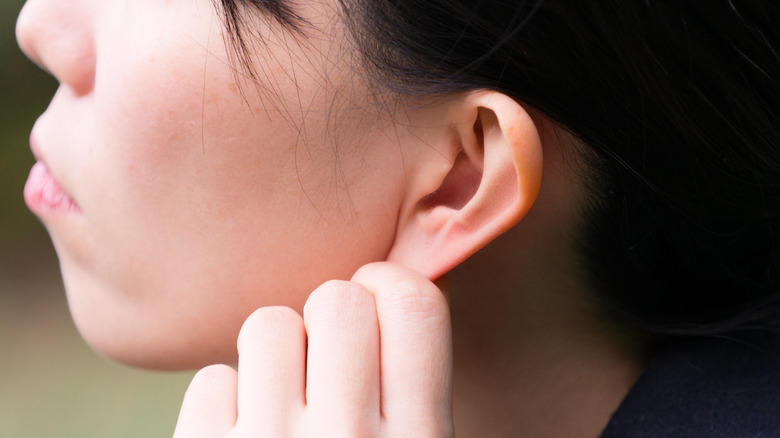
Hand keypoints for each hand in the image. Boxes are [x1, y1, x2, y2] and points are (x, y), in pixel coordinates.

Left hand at [173, 262, 453, 436]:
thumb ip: (412, 390)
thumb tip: (394, 289)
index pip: (416, 304)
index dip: (392, 285)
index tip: (375, 300)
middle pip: (338, 300)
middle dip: (333, 316)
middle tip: (329, 355)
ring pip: (269, 325)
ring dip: (277, 351)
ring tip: (286, 397)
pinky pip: (213, 380)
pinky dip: (228, 402)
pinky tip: (245, 435)